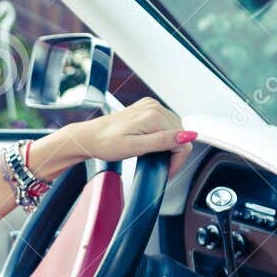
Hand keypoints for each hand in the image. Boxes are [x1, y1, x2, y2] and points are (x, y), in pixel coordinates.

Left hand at [69, 96, 196, 179]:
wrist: (89, 137)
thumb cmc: (105, 144)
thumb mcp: (136, 147)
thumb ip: (163, 141)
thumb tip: (187, 136)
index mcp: (154, 116)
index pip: (183, 140)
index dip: (177, 160)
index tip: (167, 170)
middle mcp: (154, 107)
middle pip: (180, 134)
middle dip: (173, 152)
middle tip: (158, 164)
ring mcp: (150, 106)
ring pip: (174, 129)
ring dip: (168, 144)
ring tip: (152, 154)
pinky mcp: (146, 108)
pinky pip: (164, 123)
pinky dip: (161, 135)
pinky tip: (149, 143)